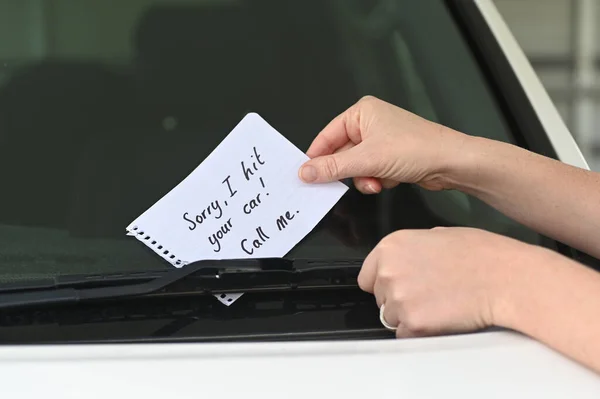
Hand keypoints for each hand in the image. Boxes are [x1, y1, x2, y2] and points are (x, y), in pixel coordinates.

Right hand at [299, 96, 468, 193]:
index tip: (306, 176)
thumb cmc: (416, 149)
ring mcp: (381, 140)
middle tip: (352, 181)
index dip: (317, 157)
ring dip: (365, 179)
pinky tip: (390, 180)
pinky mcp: (390, 156)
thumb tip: (305, 172)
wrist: (452, 163)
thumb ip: (333, 167)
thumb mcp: (367, 160)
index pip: (327, 136)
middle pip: (341, 154)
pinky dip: (377, 180)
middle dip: (350, 172)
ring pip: (356, 167)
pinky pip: (370, 172)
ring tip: (378, 181)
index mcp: (362, 113)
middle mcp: (370, 123)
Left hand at [359, 226, 538, 337]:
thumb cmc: (481, 254)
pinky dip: (420, 333)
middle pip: (379, 298)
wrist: (505, 278)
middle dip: (399, 300)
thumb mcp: (438, 235)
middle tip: (429, 295)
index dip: (383, 284)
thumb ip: (412, 249)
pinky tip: (441, 319)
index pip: (367, 276)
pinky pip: (405, 336)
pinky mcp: (412, 323)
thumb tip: (407, 259)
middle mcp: (388, 271)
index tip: (398, 287)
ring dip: (409, 317)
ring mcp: (398, 299)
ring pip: (391, 318)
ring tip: (438, 306)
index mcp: (391, 246)